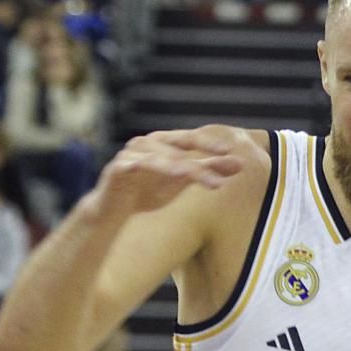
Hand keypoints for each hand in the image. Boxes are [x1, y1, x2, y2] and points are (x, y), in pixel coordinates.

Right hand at [86, 127, 246, 223]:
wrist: (111, 210)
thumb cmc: (146, 193)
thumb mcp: (179, 182)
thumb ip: (205, 171)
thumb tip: (239, 164)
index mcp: (163, 142)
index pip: (192, 139)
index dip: (211, 145)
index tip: (232, 154)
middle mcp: (148, 142)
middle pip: (181, 149)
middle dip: (204, 159)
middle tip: (228, 166)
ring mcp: (132, 153)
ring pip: (163, 158)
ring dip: (184, 168)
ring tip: (204, 179)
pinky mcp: (118, 167)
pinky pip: (138, 166)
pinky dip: (152, 168)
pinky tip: (171, 174)